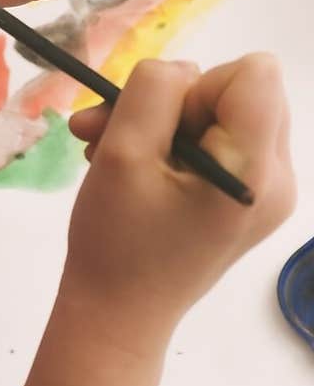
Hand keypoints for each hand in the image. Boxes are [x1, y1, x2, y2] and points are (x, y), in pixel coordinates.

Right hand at [62, 55, 295, 346]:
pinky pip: (219, 142)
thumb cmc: (116, 240)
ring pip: (224, 112)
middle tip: (114, 132)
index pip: (254, 73)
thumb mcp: (123, 152)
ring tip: (107, 150)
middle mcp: (279, 179)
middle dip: (173, 103)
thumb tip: (184, 70)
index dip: (197, 87)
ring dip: (161, 122)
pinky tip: (132, 166)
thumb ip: (156, 91)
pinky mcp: (249, 199)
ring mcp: (268, 192)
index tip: (159, 128)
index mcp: (256, 171)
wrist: (118, 314)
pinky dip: (173, 144)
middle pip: (241, 90)